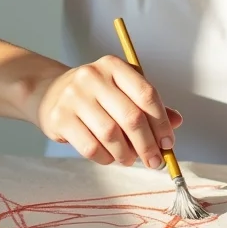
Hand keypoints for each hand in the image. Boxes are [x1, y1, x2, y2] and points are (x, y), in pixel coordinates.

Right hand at [32, 55, 181, 167]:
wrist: (50, 92)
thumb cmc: (95, 94)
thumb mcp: (121, 90)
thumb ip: (148, 105)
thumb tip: (176, 121)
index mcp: (114, 66)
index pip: (146, 93)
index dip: (161, 122)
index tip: (168, 143)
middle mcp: (93, 77)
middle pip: (131, 116)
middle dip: (147, 144)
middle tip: (155, 161)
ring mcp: (74, 97)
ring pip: (110, 134)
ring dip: (126, 154)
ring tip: (130, 159)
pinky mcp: (59, 118)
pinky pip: (90, 147)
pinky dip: (105, 158)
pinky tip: (110, 157)